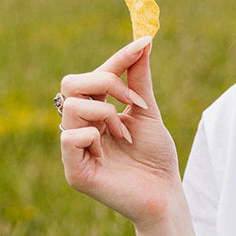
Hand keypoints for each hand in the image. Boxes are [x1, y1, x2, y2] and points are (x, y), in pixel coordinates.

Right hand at [58, 39, 180, 226]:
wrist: (165, 194)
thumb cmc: (156, 158)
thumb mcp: (147, 112)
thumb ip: (138, 80)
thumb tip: (143, 41)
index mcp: (94, 113)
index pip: (94, 76)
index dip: (117, 60)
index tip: (144, 44)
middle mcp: (79, 127)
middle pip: (70, 84)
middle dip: (104, 82)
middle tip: (134, 102)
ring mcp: (74, 149)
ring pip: (72, 107)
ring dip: (106, 113)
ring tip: (126, 134)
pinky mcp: (75, 171)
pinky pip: (70, 137)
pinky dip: (93, 135)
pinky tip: (111, 150)